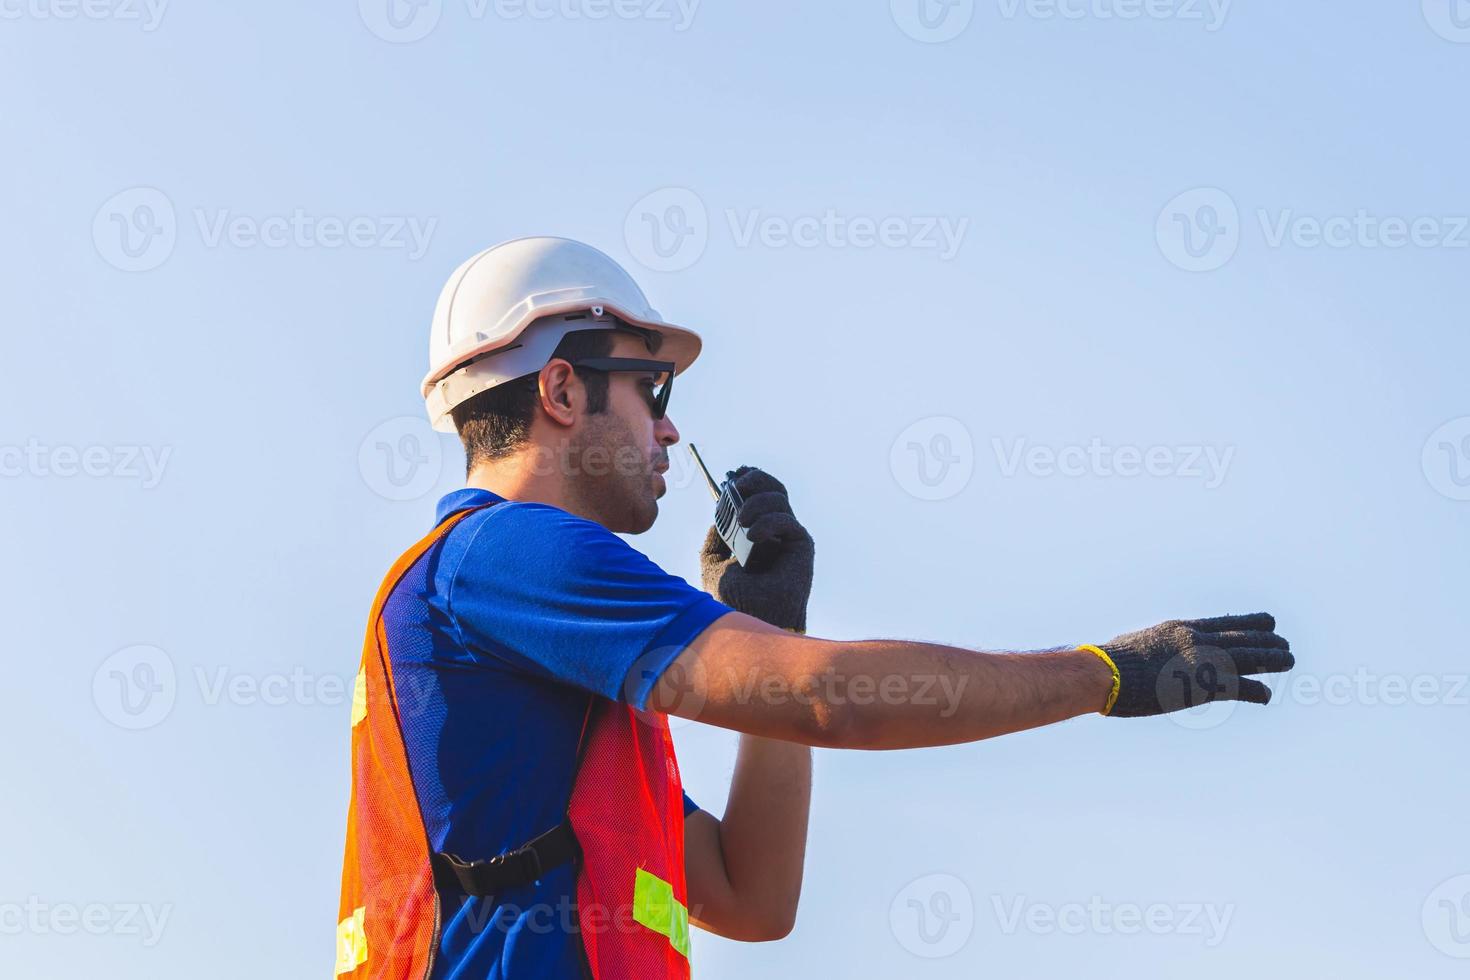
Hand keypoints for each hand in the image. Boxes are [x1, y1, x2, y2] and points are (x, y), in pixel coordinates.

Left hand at [699, 467, 814, 632]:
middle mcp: (772, 531)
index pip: (756, 494)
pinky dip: (769, 521)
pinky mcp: (800, 545)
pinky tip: (755, 534)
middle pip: (771, 489)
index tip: (732, 475)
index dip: (748, 479)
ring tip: (742, 520)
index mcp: (753, 532)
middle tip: (737, 485)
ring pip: (779, 498)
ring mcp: (786, 537)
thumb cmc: (731, 598)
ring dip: (757, 501)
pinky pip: (787, 519)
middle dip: (754, 480)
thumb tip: (722, 510)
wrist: (748, 621)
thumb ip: (718, 534)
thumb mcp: (713, 560)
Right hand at [1091, 612, 1293, 717]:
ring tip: (1289, 659)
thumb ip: (1153, 645)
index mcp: (1181, 629)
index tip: (1267, 621)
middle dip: (1266, 639)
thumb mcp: (1137, 642)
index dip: (1248, 622)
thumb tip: (1148, 649)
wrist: (1107, 673)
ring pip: (1250, 656)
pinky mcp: (1204, 686)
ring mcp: (1203, 661)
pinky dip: (1256, 692)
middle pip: (1242, 636)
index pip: (1224, 622)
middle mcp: (1197, 640)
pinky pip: (1240, 688)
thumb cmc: (1110, 660)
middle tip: (1284, 642)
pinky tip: (1267, 697)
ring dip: (1272, 658)